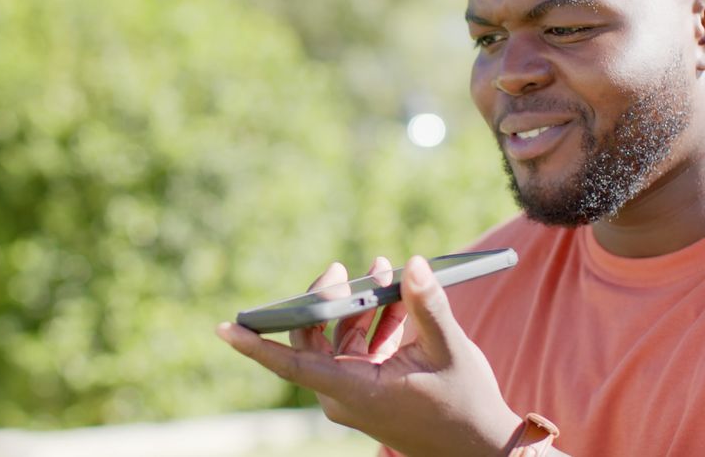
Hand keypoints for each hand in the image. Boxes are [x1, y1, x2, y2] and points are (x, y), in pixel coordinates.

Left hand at [217, 256, 522, 456]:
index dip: (257, 346)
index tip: (224, 328)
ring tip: (385, 272)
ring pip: (337, 340)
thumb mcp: (449, 350)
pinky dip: (373, 324)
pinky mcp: (367, 388)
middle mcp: (345, 394)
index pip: (293, 366)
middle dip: (326, 300)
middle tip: (344, 269)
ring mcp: (354, 392)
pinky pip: (356, 349)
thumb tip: (413, 264)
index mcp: (355, 391)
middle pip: (314, 339)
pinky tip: (397, 300)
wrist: (480, 447)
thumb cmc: (464, 406)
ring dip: (358, 307)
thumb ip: (428, 306)